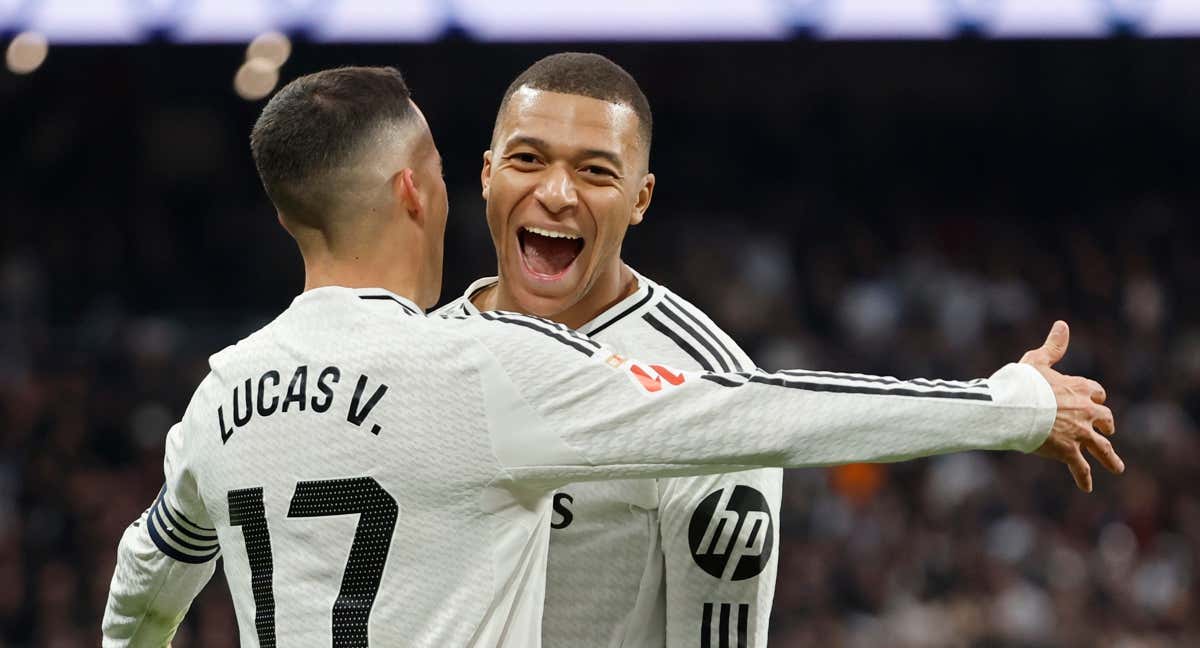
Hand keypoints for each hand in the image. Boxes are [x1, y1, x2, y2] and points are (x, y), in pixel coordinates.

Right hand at [1023, 321, 1122, 491]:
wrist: (1014, 409)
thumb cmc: (1022, 383)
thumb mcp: (1037, 360)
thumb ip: (1053, 347)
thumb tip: (1063, 324)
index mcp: (1077, 388)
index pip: (1095, 392)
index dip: (1094, 397)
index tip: (1094, 401)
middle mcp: (1085, 411)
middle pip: (1104, 419)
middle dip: (1106, 426)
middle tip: (1106, 432)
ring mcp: (1079, 433)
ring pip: (1101, 448)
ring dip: (1110, 458)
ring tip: (1118, 467)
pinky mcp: (1068, 452)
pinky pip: (1080, 467)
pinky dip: (1084, 477)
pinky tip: (1087, 487)